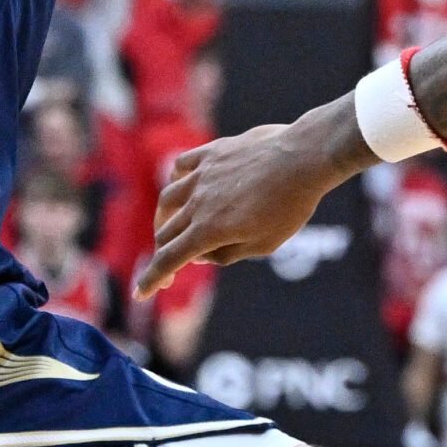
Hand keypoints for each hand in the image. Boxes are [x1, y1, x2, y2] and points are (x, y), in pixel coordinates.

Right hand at [141, 121, 340, 295]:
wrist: (305, 158)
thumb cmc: (291, 206)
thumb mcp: (264, 244)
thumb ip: (228, 253)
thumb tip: (201, 255)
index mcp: (209, 230)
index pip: (169, 259)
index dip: (151, 279)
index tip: (141, 293)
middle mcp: (198, 203)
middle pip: (166, 232)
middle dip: (163, 253)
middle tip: (171, 267)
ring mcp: (202, 175)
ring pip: (168, 199)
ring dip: (165, 218)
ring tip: (172, 227)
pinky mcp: (212, 153)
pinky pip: (182, 166)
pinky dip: (176, 180)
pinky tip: (182, 186)